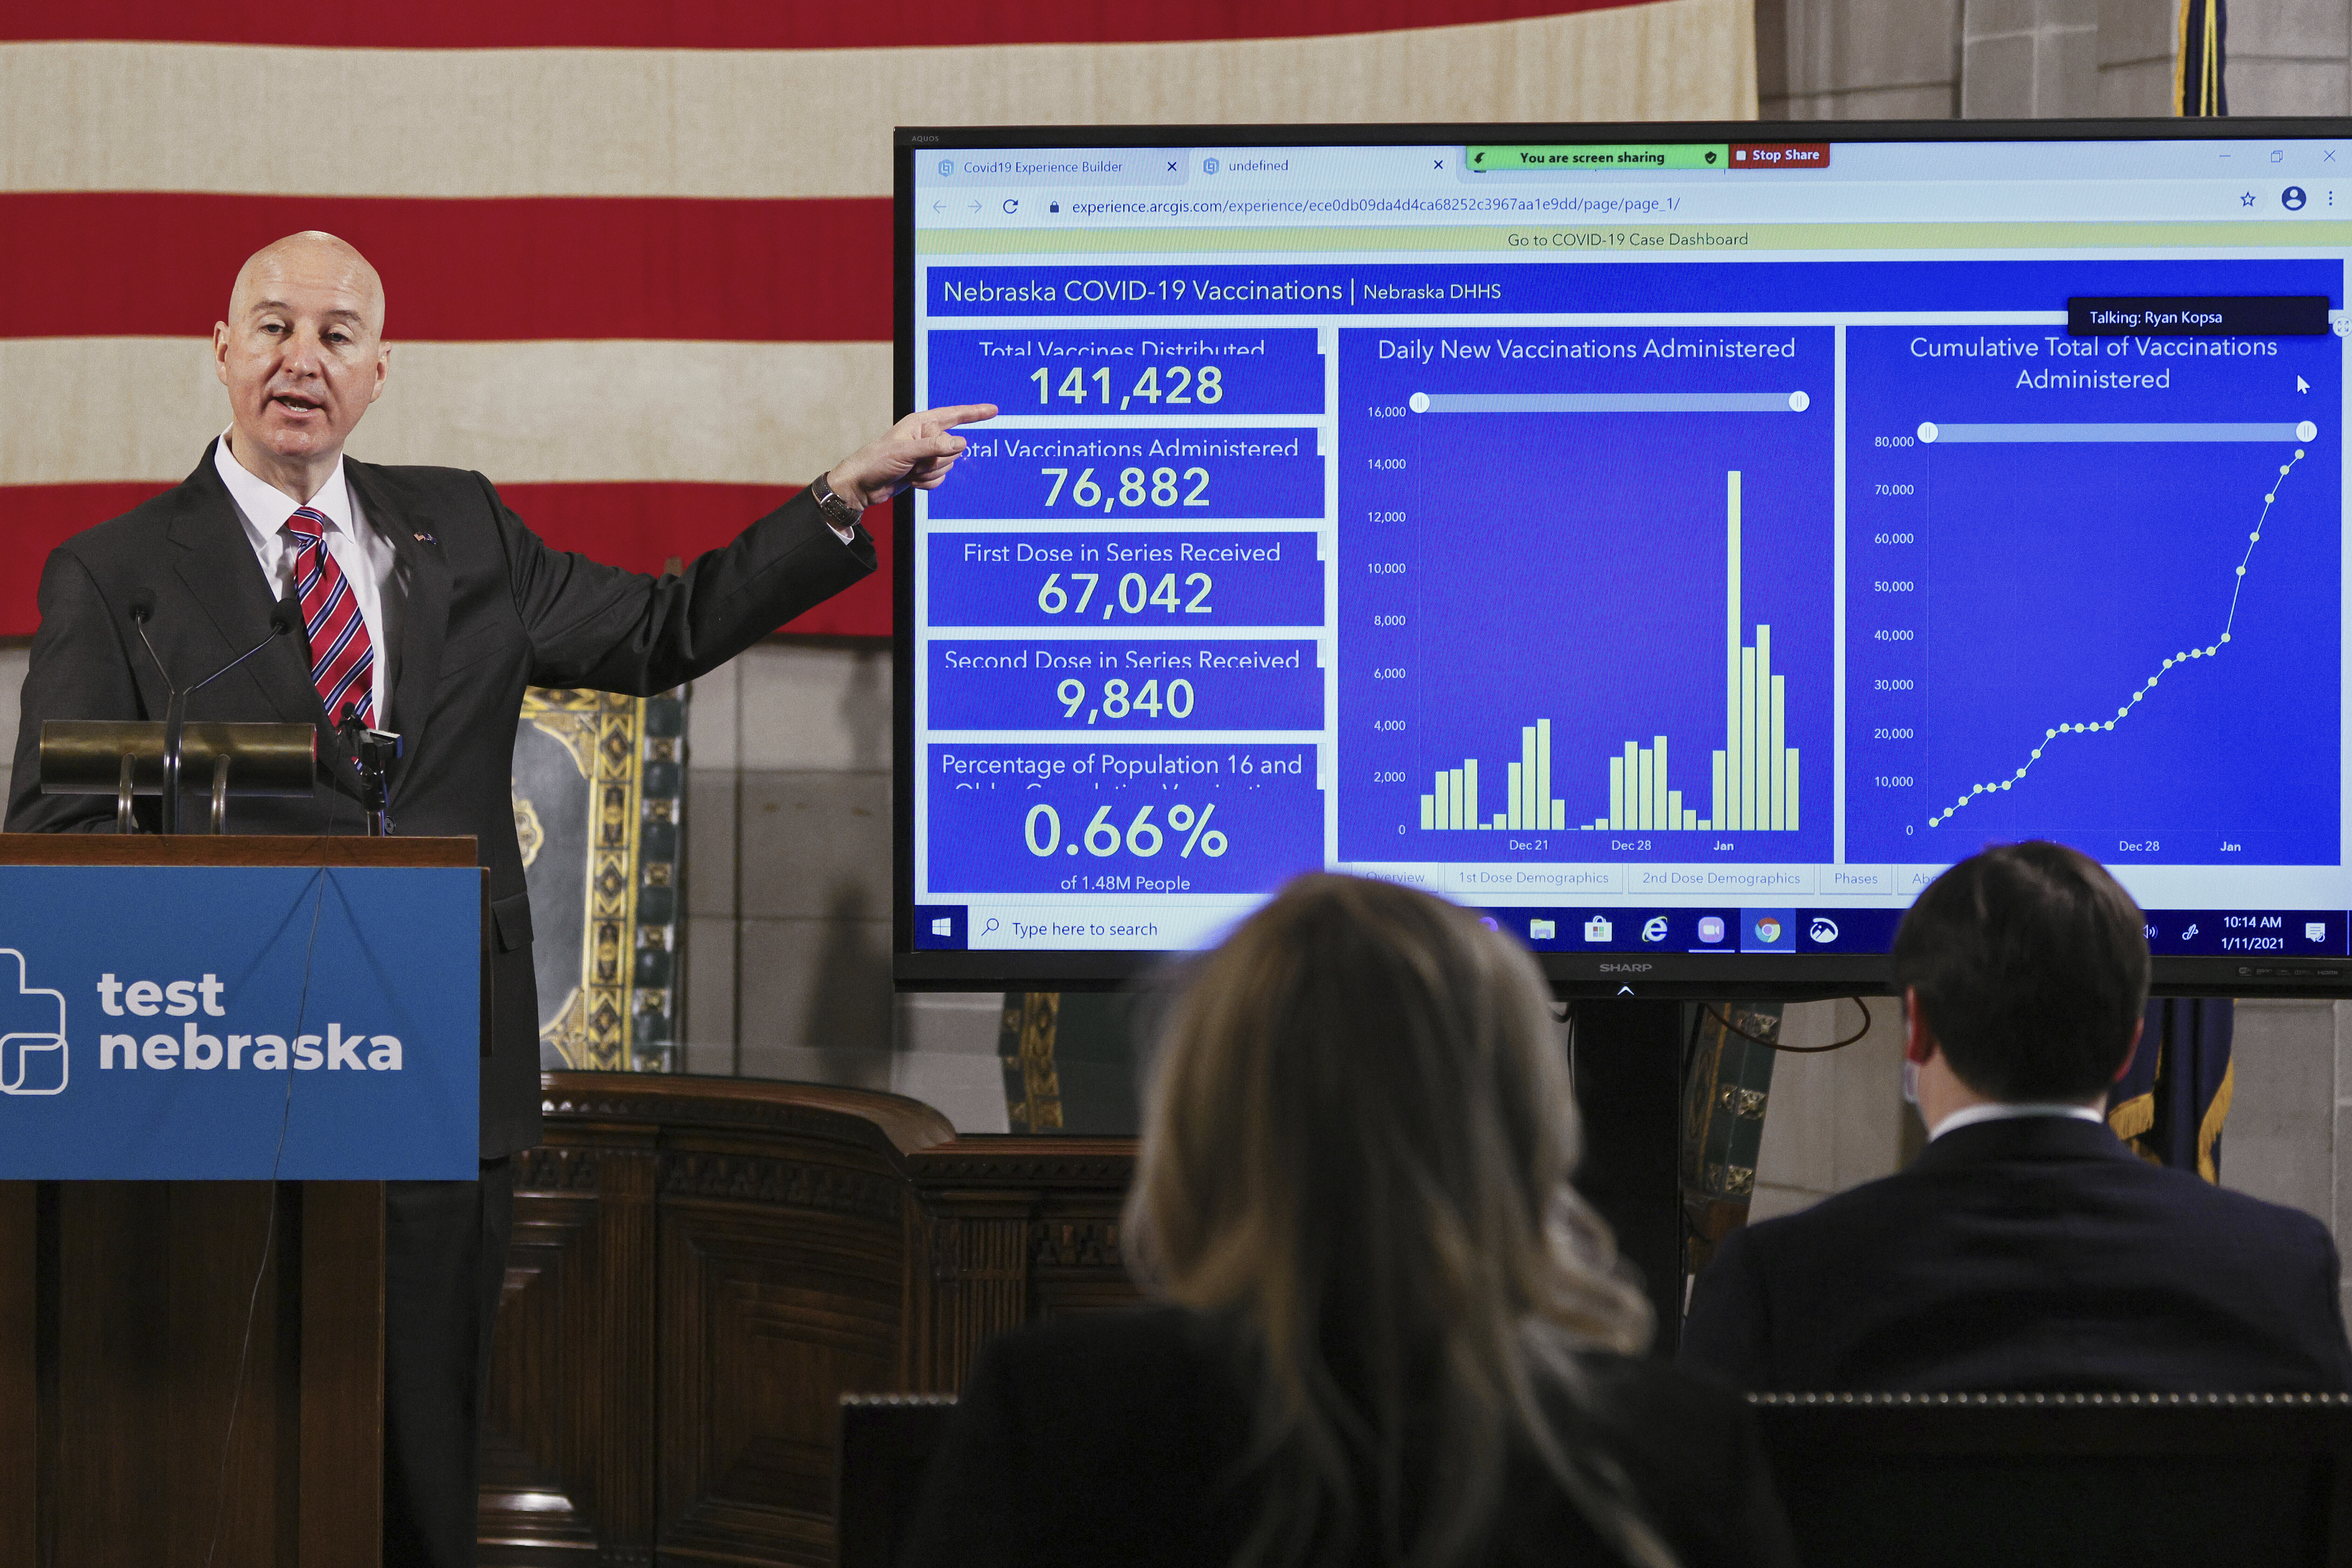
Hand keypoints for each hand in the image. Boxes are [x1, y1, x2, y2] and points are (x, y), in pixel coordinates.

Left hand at [824, 403, 996, 511]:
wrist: (863, 486)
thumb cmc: (877, 461)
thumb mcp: (906, 452)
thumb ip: (935, 447)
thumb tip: (962, 443)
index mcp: (920, 423)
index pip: (954, 415)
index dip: (974, 413)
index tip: (993, 410)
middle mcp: (925, 437)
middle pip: (953, 448)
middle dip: (937, 460)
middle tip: (914, 463)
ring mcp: (926, 455)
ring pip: (948, 465)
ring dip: (930, 473)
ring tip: (909, 472)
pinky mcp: (924, 471)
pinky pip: (940, 478)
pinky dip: (927, 483)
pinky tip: (911, 481)